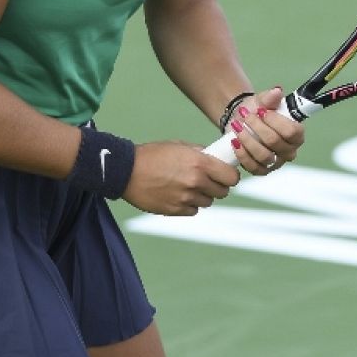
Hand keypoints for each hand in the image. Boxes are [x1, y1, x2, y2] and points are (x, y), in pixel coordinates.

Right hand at [122, 140, 240, 215]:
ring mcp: (185, 198)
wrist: (125, 171)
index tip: (226, 175)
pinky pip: (192, 210)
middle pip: (222, 192)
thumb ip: (201, 153)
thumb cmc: (152, 155)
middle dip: (218, 186)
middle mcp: (196, 182)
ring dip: (203, 195)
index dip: (230, 176)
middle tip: (209, 181)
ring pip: (208, 202)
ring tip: (189, 186)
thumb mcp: (179, 146)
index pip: (231, 177)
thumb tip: (217, 158)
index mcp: (200, 163)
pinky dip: (189, 204)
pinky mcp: (174, 210)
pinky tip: (179, 194)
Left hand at [227, 86, 307, 175]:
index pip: (292, 132)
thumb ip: (271, 97)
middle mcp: (289, 151)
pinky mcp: (261, 170)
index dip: (276, 122)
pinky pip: (253, 167)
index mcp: (297, 134)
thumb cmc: (258, 111)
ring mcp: (276, 163)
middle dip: (258, 128)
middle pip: (275, 142)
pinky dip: (242, 154)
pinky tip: (235, 141)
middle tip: (246, 115)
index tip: (262, 111)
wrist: (242, 121)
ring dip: (248, 140)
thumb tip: (276, 91)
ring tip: (237, 127)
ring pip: (264, 155)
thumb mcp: (263, 101)